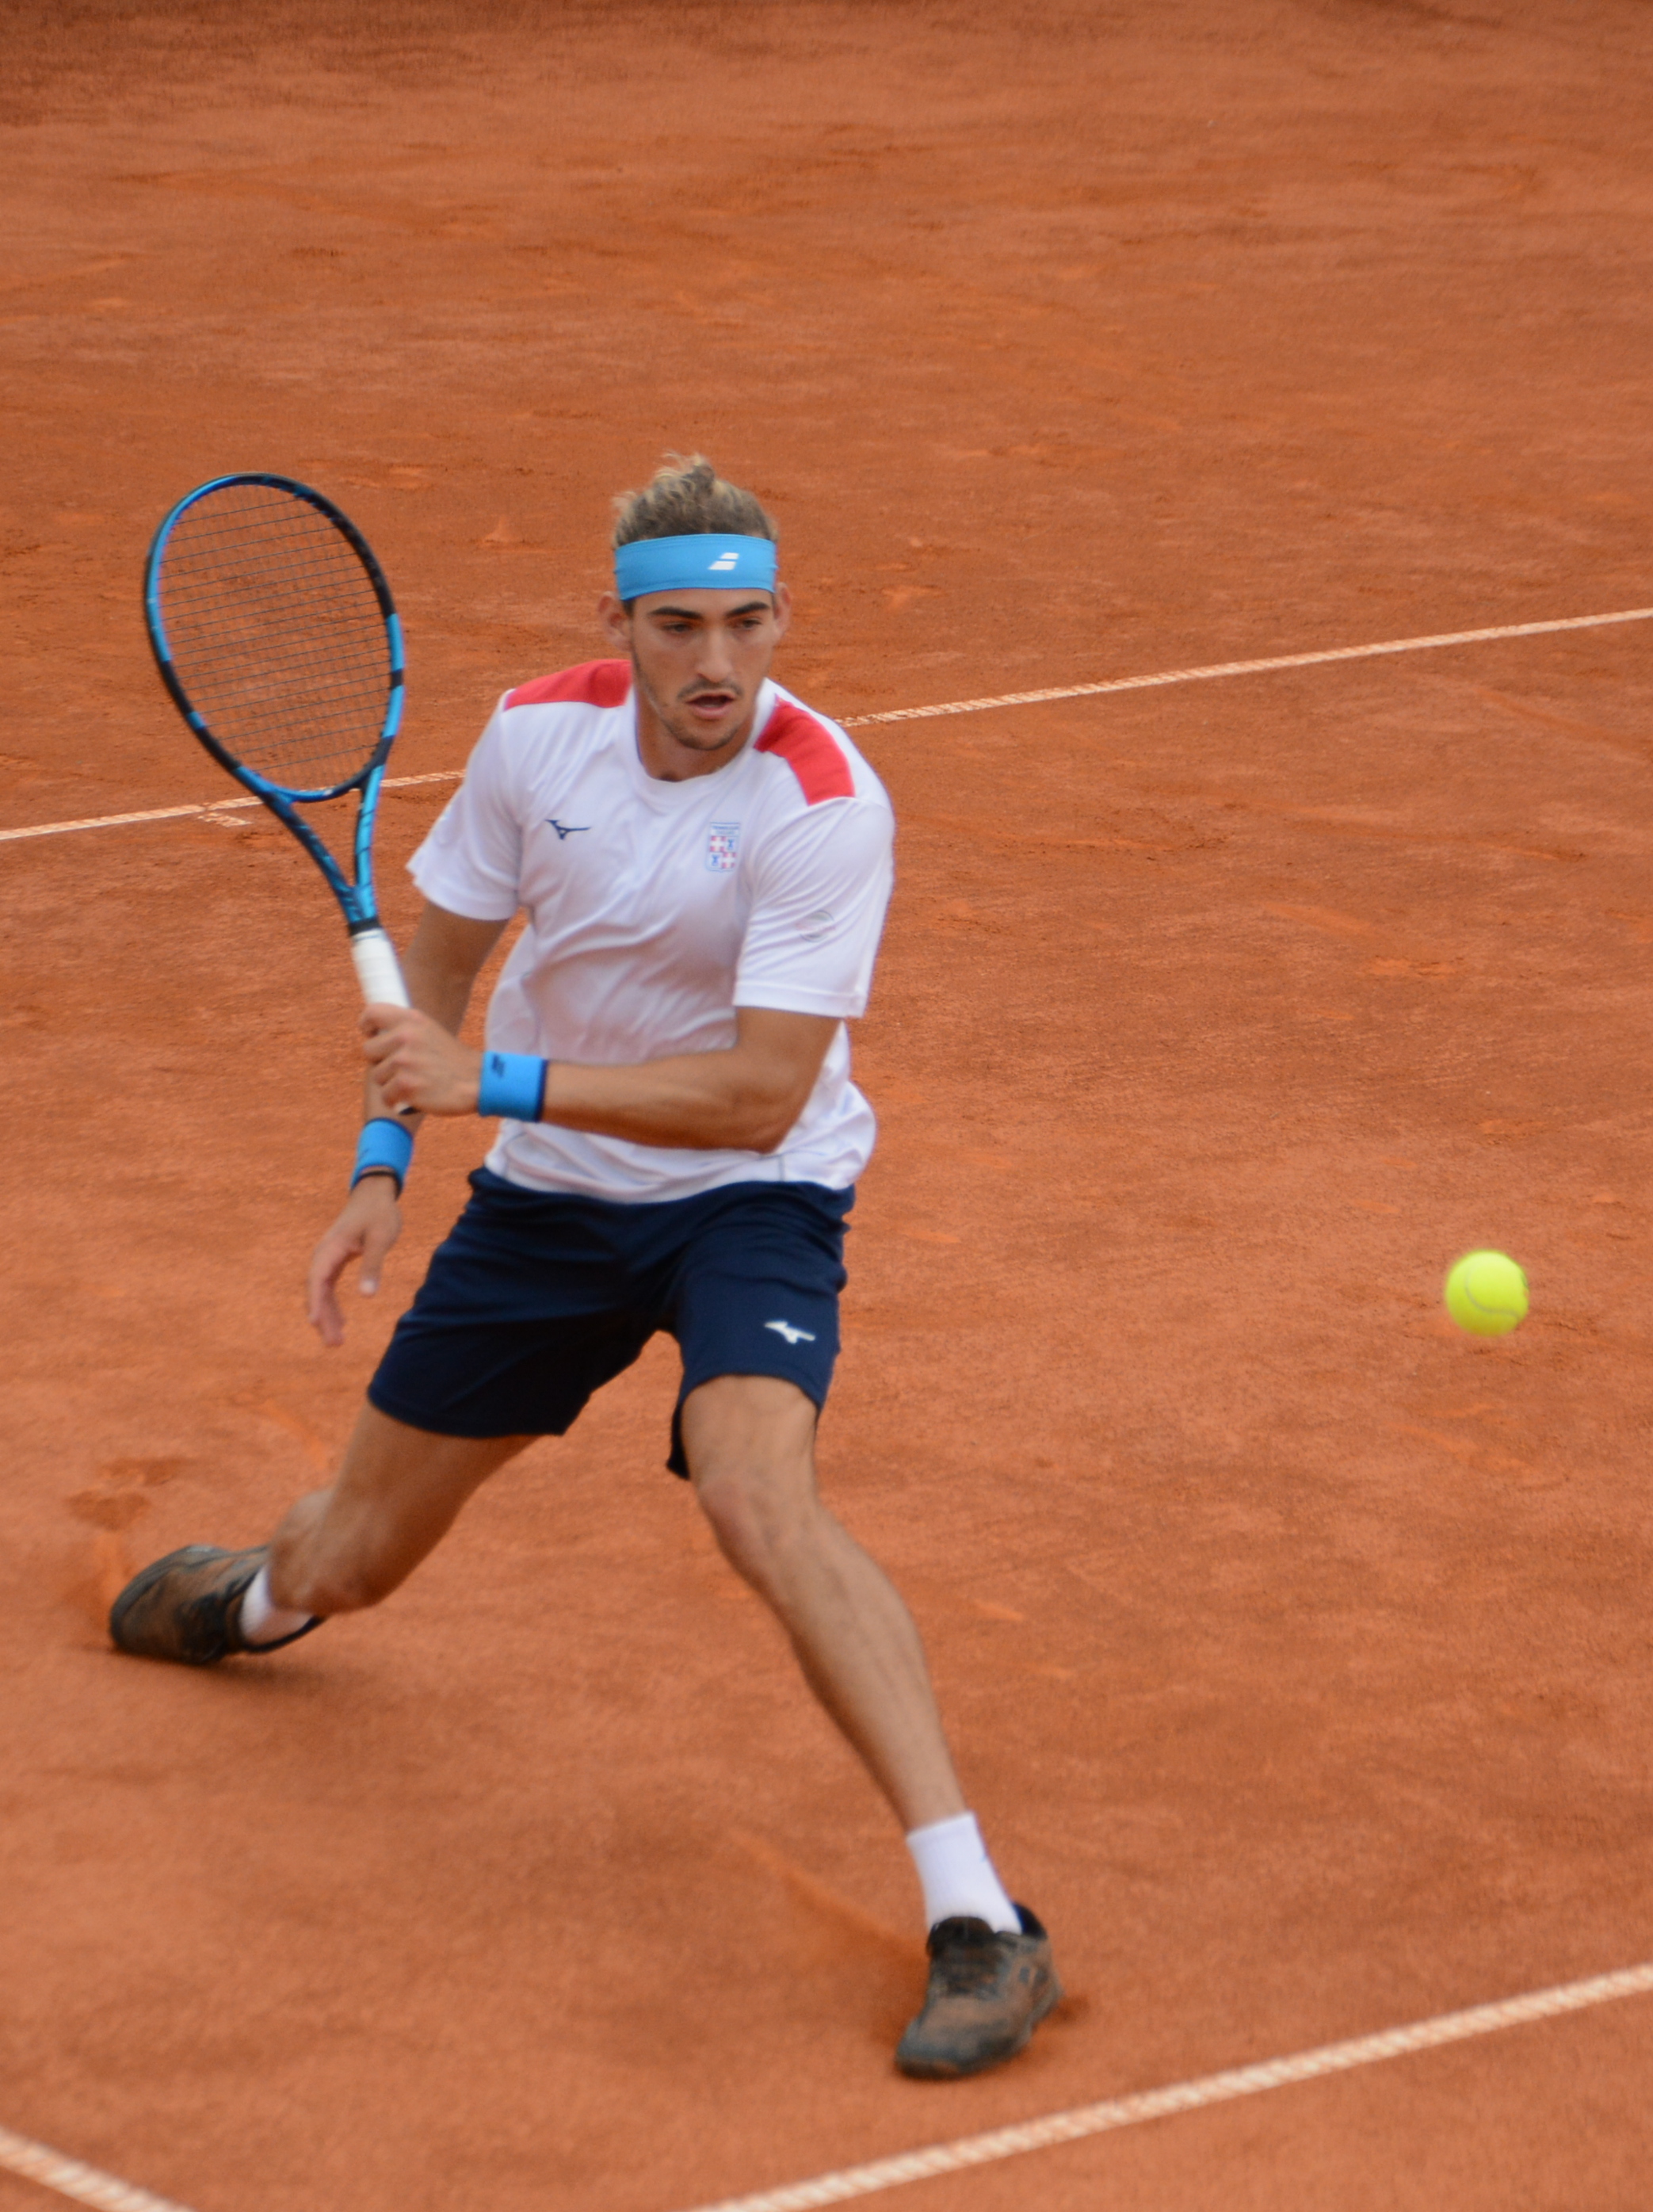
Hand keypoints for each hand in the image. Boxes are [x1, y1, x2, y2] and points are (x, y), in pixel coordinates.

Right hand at [307, 1176, 402, 1346]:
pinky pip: (328, 1288)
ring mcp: (328, 1258)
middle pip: (317, 1291)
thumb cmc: (379, 1214)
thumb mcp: (380, 1238)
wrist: (374, 1194)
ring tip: (336, 1342)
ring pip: (322, 1292)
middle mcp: (324, 1255)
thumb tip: (367, 1296)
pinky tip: (341, 1323)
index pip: (318, 1280)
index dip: (316, 1302)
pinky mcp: (335, 1261)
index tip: (315, 1323)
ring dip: (327, 1316)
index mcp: (331, 1248)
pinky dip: (333, 1305)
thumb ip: (372, 1265)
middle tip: (333, 1344)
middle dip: (323, 1318)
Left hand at [360, 1003, 480, 1115]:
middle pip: (368, 1051)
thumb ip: (404, 1029)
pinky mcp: (406, 1085)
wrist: (478, 1082)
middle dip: (381, 1061)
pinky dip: (397, 1099)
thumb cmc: (451, 1060)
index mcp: (411, 1020)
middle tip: (404, 1067)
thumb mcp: (430, 1031)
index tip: (372, 1034)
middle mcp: (405, 1037)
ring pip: (377, 1076)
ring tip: (415, 1081)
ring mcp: (404, 1061)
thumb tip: (375, 1032)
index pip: (372, 1013)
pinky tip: (414, 1095)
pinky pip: (386, 1095)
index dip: (367, 1025)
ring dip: (391, 1083)